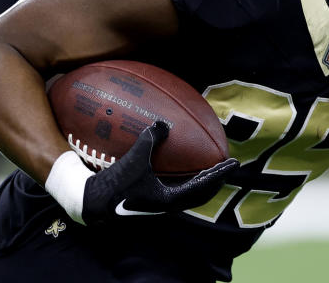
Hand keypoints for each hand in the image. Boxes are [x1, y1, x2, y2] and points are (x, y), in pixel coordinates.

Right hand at [81, 120, 238, 225]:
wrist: (94, 204)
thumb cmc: (116, 183)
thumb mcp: (135, 158)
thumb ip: (150, 138)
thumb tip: (163, 122)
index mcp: (171, 199)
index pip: (204, 185)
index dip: (220, 173)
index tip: (234, 164)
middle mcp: (169, 206)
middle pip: (201, 194)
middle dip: (215, 180)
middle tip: (225, 166)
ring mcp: (160, 206)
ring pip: (189, 195)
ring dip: (201, 182)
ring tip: (208, 168)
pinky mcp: (151, 203)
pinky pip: (176, 191)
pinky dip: (185, 181)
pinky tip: (179, 170)